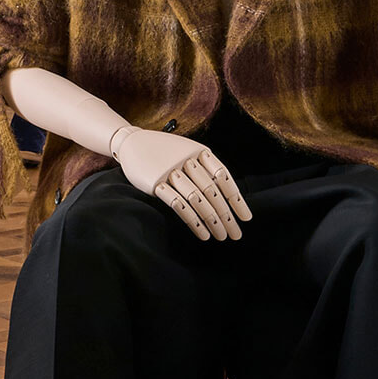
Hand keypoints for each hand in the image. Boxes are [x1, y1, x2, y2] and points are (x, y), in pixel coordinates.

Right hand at [114, 128, 251, 241]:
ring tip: (221, 236)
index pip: (223, 176)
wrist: (131, 143)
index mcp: (200, 151)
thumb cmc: (165, 151)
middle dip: (226, 215)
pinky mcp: (155, 183)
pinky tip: (202, 233)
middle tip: (236, 234)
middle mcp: (187, 160)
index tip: (246, 217)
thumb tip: (227, 197)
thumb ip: (205, 169)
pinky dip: (192, 220)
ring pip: (197, 199)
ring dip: (212, 220)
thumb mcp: (188, 152)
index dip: (236, 198)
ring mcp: (170, 171)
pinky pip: (178, 204)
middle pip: (212, 191)